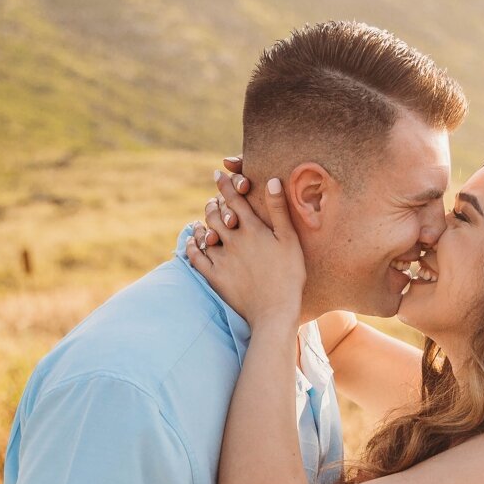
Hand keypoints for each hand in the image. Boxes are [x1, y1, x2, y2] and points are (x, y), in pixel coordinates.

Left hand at [185, 168, 304, 327]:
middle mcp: (233, 240)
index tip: (219, 174)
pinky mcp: (214, 276)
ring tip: (203, 219)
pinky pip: (197, 257)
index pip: (235, 200)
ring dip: (203, 222)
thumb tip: (272, 180)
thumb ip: (278, 209)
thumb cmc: (288, 275)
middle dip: (214, 203)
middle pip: (216, 214)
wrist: (274, 310)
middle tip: (213, 200)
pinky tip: (194, 241)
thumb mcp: (289, 240)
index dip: (226, 185)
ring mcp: (221, 258)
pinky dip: (193, 245)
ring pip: (205, 233)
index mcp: (252, 228)